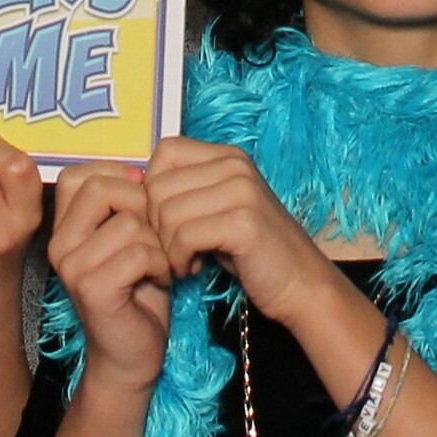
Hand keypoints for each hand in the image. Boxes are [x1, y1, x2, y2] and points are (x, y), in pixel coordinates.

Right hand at [46, 163, 176, 386]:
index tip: (141, 205)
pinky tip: (158, 280)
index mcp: (64, 228)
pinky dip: (160, 265)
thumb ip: (125, 202)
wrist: (130, 354)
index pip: (79, 173)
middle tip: (154, 238)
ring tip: (156, 265)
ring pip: (129, 223)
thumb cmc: (137, 290)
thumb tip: (143, 171)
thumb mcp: (128, 236)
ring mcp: (72, 268)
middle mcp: (59, 245)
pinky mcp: (93, 290)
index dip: (118, 177)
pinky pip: (139, 253)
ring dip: (157, 244)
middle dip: (142, 207)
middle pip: (102, 188)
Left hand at [142, 138, 344, 327]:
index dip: (152, 190)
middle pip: (158, 186)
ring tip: (187, 261)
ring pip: (166, 213)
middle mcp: (235, 165)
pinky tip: (194, 269)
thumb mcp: (218, 209)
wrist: (300, 284)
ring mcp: (241, 191)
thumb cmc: (250, 251)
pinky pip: (184, 236)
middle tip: (176, 250)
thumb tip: (135, 188)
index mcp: (228, 156)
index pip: (164, 152)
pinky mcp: (243, 222)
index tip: (167, 222)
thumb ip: (187, 191)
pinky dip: (180, 260)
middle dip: (156, 226)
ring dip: (167, 247)